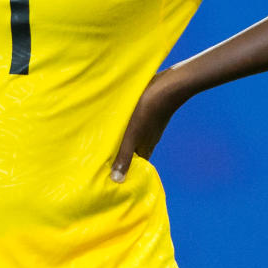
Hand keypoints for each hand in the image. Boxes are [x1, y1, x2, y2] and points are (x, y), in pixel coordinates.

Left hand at [110, 68, 186, 182]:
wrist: (168, 86)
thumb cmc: (147, 110)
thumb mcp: (132, 134)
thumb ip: (124, 156)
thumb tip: (117, 181)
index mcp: (145, 148)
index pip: (133, 167)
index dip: (122, 171)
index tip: (107, 175)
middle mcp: (148, 140)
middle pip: (132, 153)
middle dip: (118, 156)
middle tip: (99, 159)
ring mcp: (149, 127)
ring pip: (132, 138)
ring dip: (120, 141)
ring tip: (103, 141)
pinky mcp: (147, 113)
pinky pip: (133, 125)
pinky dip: (124, 128)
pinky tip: (115, 123)